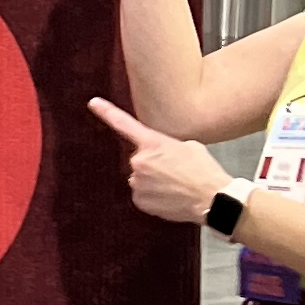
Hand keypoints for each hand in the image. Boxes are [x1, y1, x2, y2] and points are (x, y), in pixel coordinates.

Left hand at [88, 96, 231, 224]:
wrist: (211, 198)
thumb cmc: (204, 170)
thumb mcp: (188, 146)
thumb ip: (165, 146)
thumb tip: (160, 156)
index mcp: (152, 142)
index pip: (124, 123)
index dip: (106, 112)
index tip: (93, 103)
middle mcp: (140, 161)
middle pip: (139, 159)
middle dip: (153, 163)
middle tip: (175, 171)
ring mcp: (137, 182)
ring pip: (141, 178)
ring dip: (153, 180)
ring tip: (176, 184)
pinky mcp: (139, 201)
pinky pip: (142, 195)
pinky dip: (153, 196)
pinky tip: (170, 196)